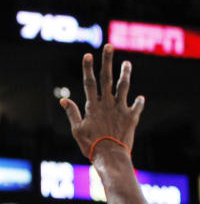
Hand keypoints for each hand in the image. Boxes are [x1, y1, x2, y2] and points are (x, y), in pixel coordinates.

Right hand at [61, 44, 144, 159]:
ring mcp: (121, 109)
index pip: (90, 83)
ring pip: (124, 87)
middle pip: (107, 78)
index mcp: (93, 106)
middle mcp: (108, 104)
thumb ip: (72, 113)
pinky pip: (136, 107)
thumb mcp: (77, 130)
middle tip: (109, 46)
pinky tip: (140, 98)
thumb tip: (63, 100)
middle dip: (107, 61)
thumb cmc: (91, 145)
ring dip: (125, 73)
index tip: (88, 55)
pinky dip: (139, 102)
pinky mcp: (132, 118)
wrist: (110, 156)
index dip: (89, 68)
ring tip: (127, 63)